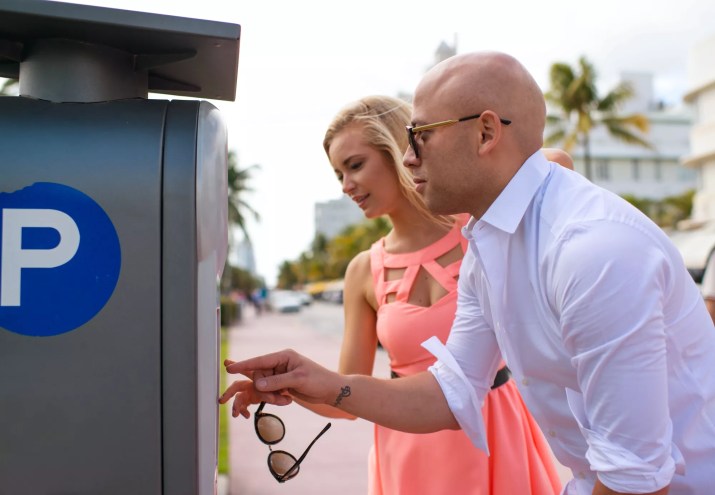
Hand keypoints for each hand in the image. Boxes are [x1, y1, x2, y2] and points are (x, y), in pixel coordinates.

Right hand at [220, 350, 340, 416]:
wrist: (330, 390)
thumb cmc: (318, 380)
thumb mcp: (298, 380)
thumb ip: (277, 382)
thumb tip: (257, 385)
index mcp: (283, 356)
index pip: (259, 361)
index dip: (243, 365)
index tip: (229, 368)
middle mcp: (279, 364)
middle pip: (259, 378)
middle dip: (265, 391)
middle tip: (278, 399)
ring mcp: (279, 375)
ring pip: (263, 387)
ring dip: (271, 397)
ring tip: (285, 401)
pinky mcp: (280, 385)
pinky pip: (269, 393)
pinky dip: (275, 399)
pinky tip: (287, 401)